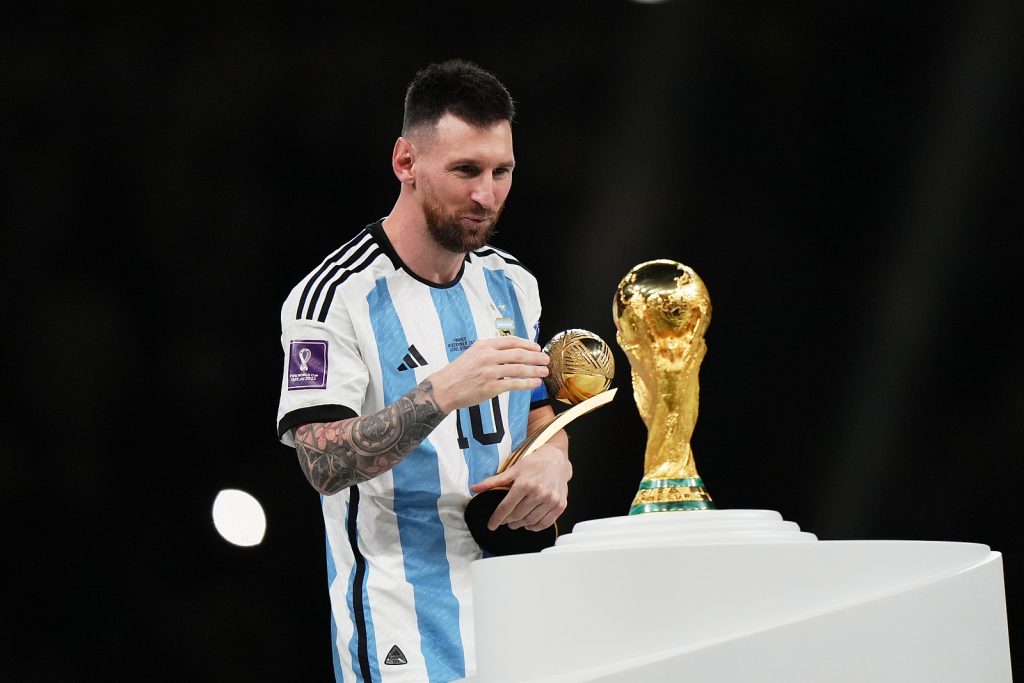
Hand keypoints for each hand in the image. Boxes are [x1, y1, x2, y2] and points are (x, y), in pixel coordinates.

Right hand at [428, 336, 549, 412]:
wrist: (444, 388)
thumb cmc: (459, 372)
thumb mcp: (473, 353)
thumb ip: (491, 351)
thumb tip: (512, 352)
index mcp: (484, 345)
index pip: (512, 341)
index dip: (528, 344)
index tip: (537, 348)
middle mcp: (488, 356)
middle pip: (519, 354)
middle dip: (536, 357)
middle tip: (546, 359)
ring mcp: (490, 372)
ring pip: (519, 369)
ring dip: (535, 370)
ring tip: (544, 372)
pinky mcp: (491, 387)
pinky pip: (514, 384)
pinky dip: (527, 384)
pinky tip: (535, 384)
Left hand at [469, 443, 571, 531]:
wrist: (556, 460)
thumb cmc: (533, 464)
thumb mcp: (512, 470)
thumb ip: (493, 482)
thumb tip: (474, 488)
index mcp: (524, 484)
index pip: (506, 507)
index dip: (497, 518)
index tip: (491, 525)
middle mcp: (539, 493)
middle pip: (517, 516)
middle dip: (508, 521)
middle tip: (504, 521)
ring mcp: (551, 500)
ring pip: (530, 521)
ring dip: (520, 525)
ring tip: (515, 522)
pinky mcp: (560, 505)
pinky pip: (545, 523)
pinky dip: (535, 527)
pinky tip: (529, 524)